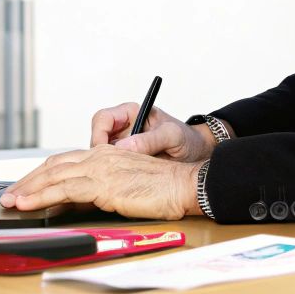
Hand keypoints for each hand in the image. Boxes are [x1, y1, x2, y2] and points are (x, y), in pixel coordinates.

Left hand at [0, 145, 201, 219]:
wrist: (184, 185)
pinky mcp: (103, 183)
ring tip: (10, 201)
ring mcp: (101, 168)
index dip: (40, 174)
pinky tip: (28, 204)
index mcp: (107, 155)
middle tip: (8, 195)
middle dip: (27, 181)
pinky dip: (41, 196)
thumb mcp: (127, 186)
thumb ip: (101, 190)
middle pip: (53, 165)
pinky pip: (64, 189)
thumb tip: (74, 204)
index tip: (24, 187)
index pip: (64, 161)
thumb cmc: (164, 189)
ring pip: (54, 175)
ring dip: (27, 189)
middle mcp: (101, 156)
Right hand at [91, 102, 212, 162]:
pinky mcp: (125, 160)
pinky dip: (112, 173)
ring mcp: (123, 145)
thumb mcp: (173, 136)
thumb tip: (125, 146)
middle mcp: (124, 128)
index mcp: (132, 113)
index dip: (99, 134)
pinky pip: (110, 165)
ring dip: (106, 165)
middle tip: (109, 168)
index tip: (104, 151)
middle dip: (99, 154)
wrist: (198, 154)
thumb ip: (151, 139)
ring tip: (121, 174)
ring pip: (100, 154)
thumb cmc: (188, 138)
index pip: (103, 119)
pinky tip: (123, 180)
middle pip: (97, 137)